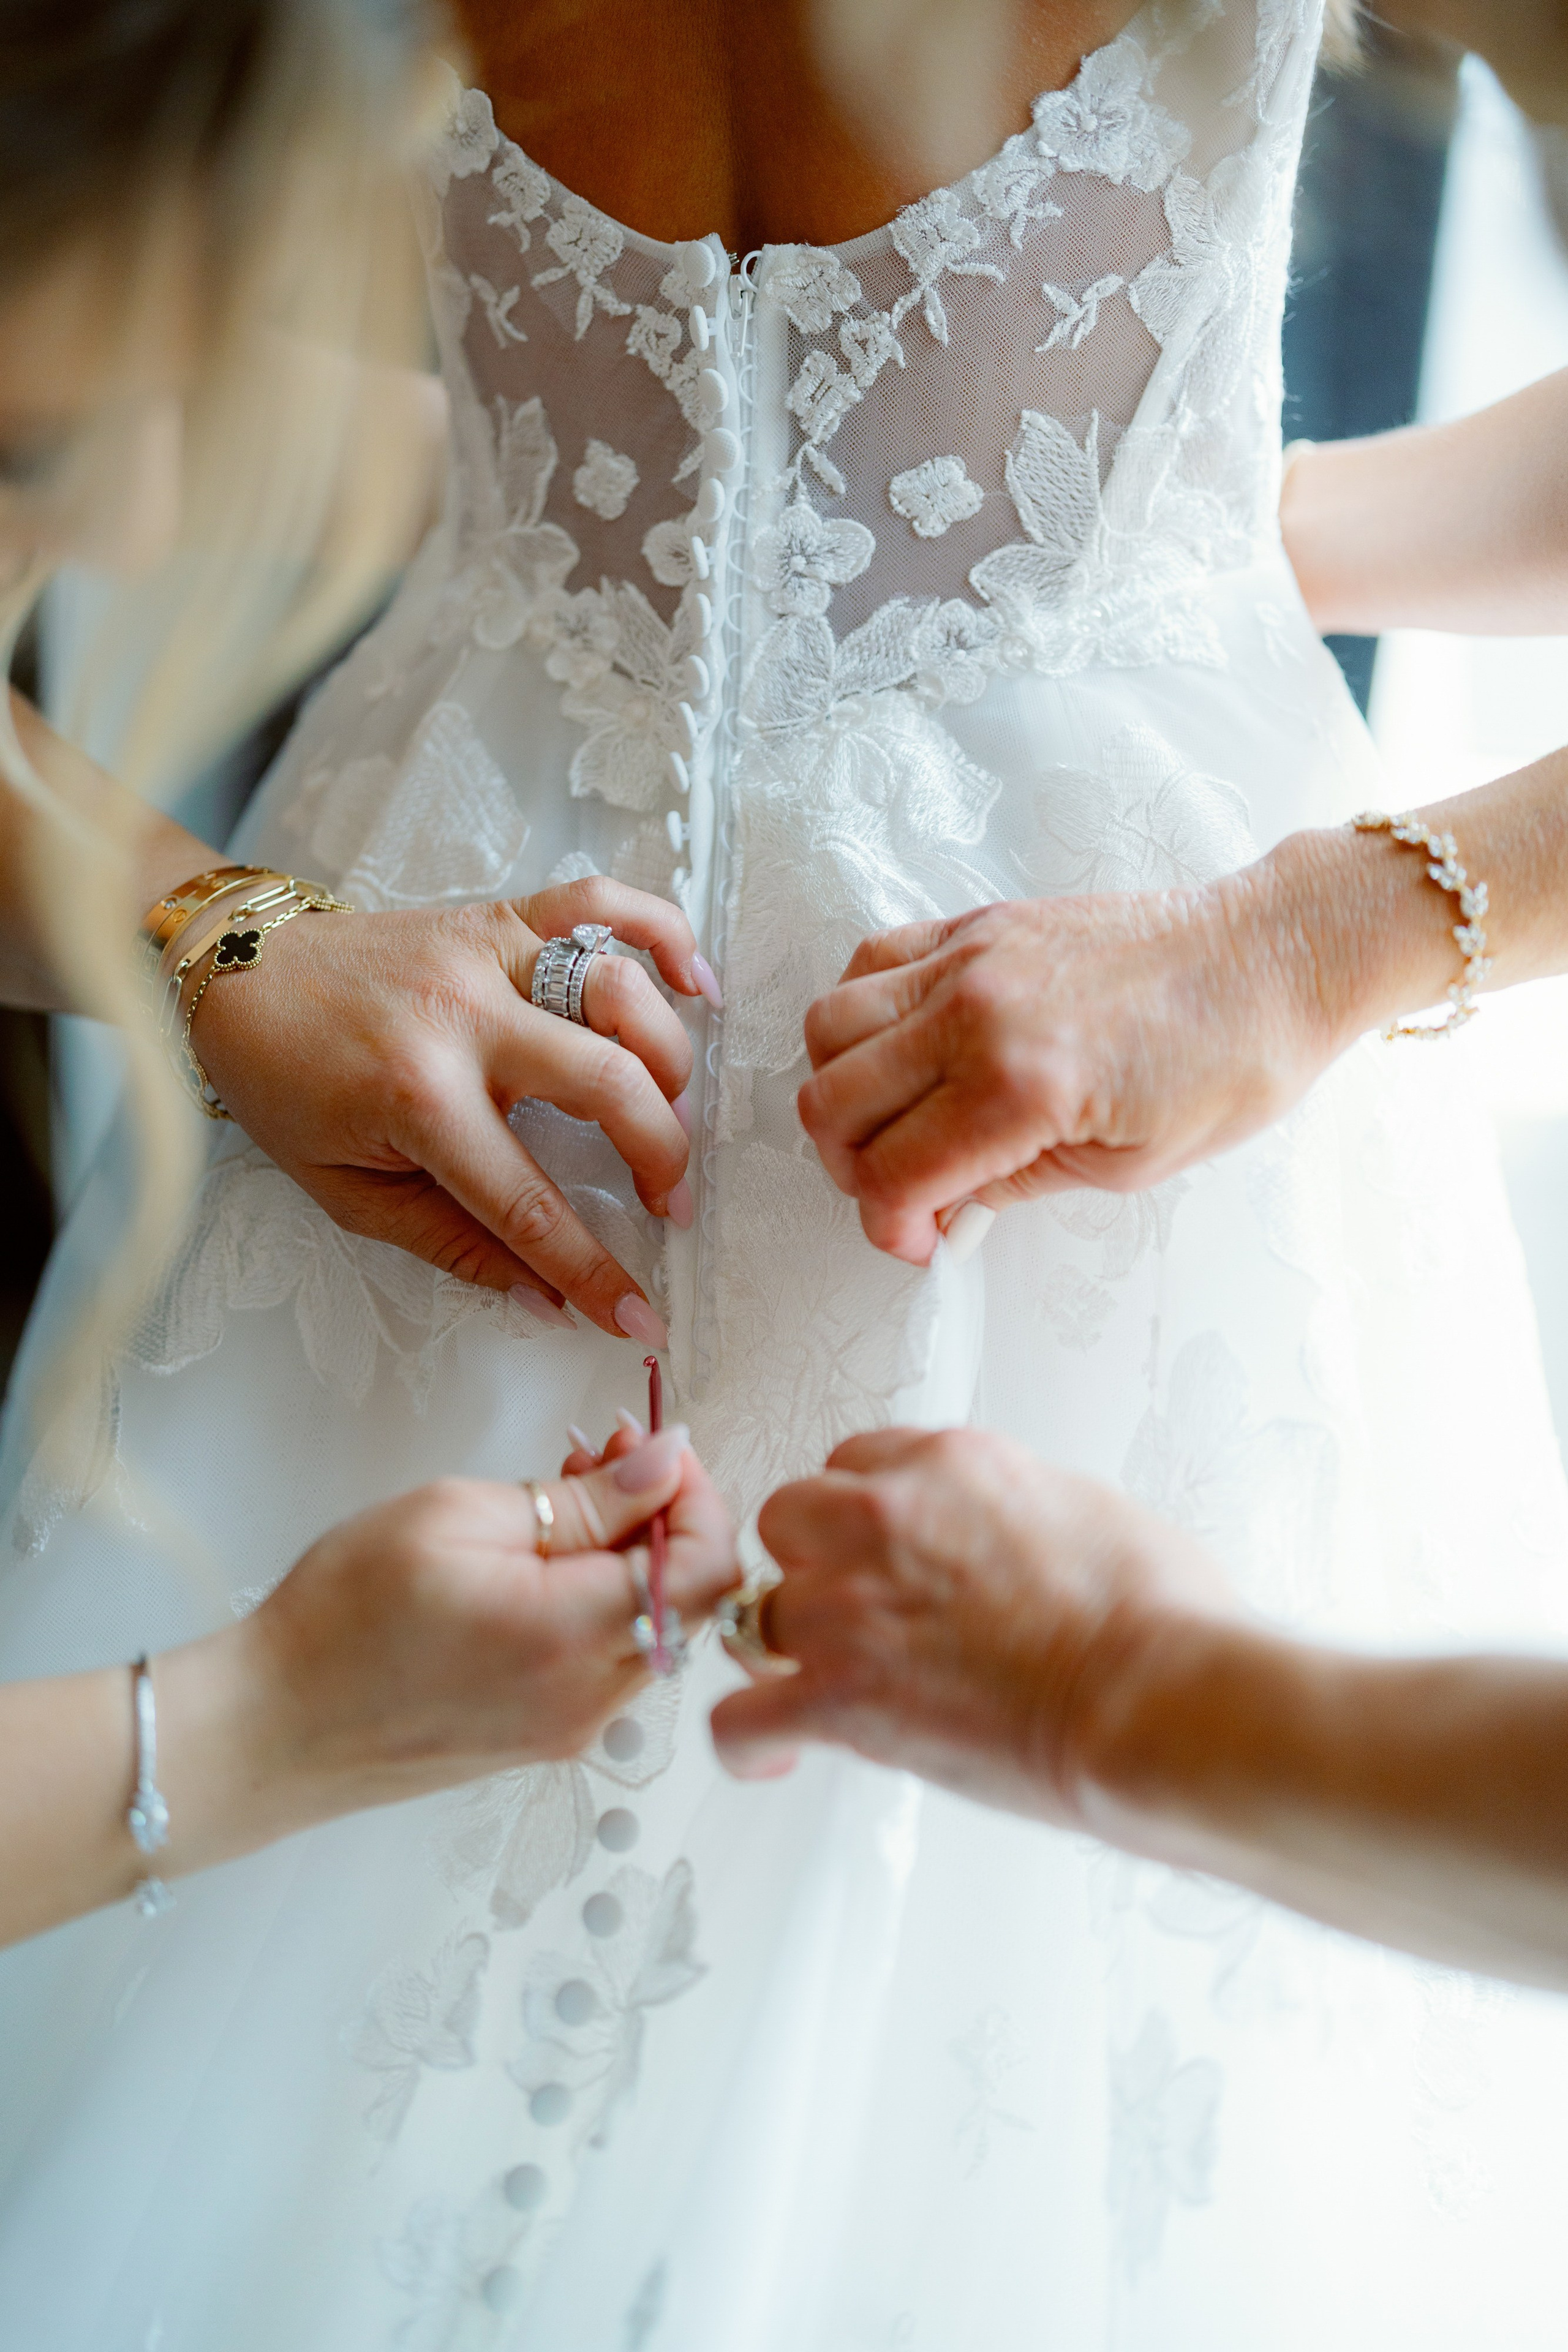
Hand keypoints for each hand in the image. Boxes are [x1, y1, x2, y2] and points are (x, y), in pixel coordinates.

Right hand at [163, 1426, 737, 1869]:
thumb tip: (668, 1464)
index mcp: (574, 1635)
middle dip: (667, 1514)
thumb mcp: (457, 1515)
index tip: (649, 1445)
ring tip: (568, 1493)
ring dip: (635, 1554)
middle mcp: (591, 1697)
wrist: (273, 1726)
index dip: (698, 1495)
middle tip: (606, 1452)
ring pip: (654, 1628)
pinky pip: (610, 1659)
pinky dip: (603, 1598)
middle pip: (691, 1600)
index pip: (709, 1569)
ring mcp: (571, 1726)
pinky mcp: (546, 1736)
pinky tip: (550, 1557)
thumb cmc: (344, 1614)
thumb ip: (583, 1498)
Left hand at [195, 876, 723, 1338]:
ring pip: (619, 988)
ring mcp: (485, 954)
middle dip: (662, 1159)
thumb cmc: (287, 1086)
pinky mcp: (496, 916)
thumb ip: (453, 1245)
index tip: (637, 1316)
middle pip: (608, 1084)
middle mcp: (463, 1018)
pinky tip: (694, 984)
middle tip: (671, 1206)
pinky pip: (599, 904)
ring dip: (668, 1058)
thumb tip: (545, 1300)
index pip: (530, 1204)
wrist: (237, 975)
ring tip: (669, 1110)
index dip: (592, 1272)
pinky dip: (660, 934)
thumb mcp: (349, 1192)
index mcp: (417, 1099)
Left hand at [709, 1426, 1229, 1817]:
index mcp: (951, 1465)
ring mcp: (849, 1606)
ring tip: (823, 1687)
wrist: (1156, 1700)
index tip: (888, 1553)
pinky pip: (739, 1717)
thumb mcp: (1091, 1512)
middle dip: (815, 1566)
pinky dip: (750, 1740)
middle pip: (792, 1519)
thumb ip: (1021, 1513)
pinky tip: (777, 1750)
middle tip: (860, 1615)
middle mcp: (882, 1517)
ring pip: (758, 1609)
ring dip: (786, 1647)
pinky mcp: (838, 1696)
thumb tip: (1020, 1540)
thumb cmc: (1160, 1619)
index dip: (868, 1515)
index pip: (859, 1463)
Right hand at [797, 843, 1345, 1265]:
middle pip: (830, 1101)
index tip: (922, 1242)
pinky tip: (908, 1048)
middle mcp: (978, 1013)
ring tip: (896, 1117)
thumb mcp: (1126, 1167)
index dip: (892, 1229)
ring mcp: (971, 957)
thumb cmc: (1229, 1062)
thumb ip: (1014, 1184)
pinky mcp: (978, 923)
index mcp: (1023, 1087)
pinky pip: (871, 961)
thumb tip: (945, 1204)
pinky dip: (863, 1014)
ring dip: (843, 1087)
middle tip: (902, 1189)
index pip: (891, 1175)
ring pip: (829, 1025)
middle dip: (852, 1168)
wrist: (1272, 959)